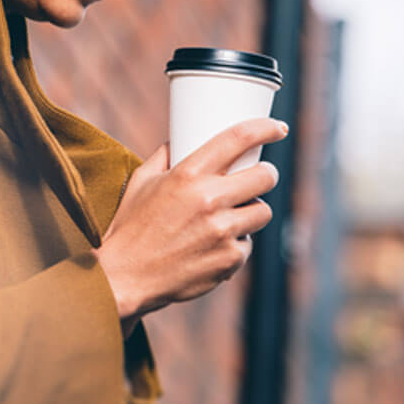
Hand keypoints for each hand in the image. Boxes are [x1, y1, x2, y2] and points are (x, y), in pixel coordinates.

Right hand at [93, 118, 286, 320]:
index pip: (238, 139)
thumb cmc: (131, 225)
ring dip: (252, 210)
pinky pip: (247, 243)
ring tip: (232, 214)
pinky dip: (236, 243)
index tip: (277, 128)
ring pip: (262, 211)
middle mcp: (209, 200)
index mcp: (187, 174)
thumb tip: (178, 138)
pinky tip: (214, 245)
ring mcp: (222, 232)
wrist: (126, 275)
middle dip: (266, 174)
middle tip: (260, 176)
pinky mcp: (229, 259)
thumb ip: (163, 155)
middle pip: (265, 176)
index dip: (265, 128)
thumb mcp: (141, 181)